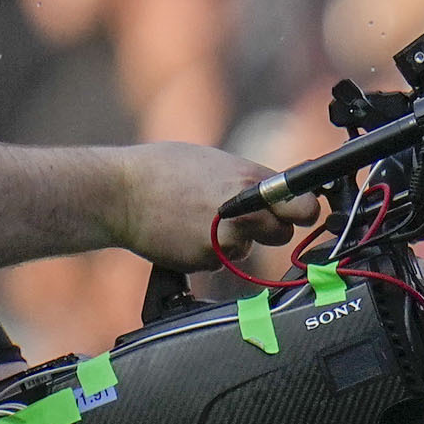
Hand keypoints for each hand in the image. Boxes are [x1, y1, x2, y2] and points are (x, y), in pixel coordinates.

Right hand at [121, 145, 312, 280]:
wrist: (118, 194)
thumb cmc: (163, 170)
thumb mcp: (217, 162)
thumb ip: (251, 180)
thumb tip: (282, 190)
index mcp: (250, 182)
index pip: (306, 206)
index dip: (303, 210)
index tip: (301, 211)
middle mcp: (244, 213)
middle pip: (282, 233)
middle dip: (268, 227)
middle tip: (242, 215)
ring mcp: (226, 241)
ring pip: (248, 248)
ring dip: (234, 240)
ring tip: (200, 218)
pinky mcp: (206, 261)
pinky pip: (220, 261)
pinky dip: (208, 251)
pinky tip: (185, 232)